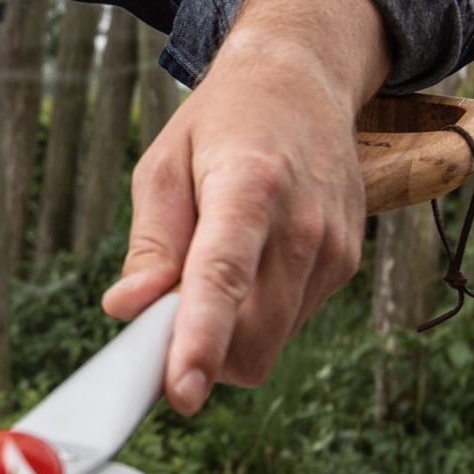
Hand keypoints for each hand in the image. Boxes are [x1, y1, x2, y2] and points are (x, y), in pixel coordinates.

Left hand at [103, 0, 391, 412]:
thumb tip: (128, 308)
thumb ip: (150, 244)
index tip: (181, 392)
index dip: (200, 342)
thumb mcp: (162, 167)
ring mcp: (333, 249)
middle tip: (155, 328)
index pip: (224, 279)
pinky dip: (251, 317)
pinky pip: (286, 323)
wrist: (302, 81)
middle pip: (251, 336)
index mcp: (249, 187)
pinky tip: (243, 265)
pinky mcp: (346, 265)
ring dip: (225, 338)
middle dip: (200, 355)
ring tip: (202, 274)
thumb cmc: (221, 123)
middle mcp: (302, 225)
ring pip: (268, 343)